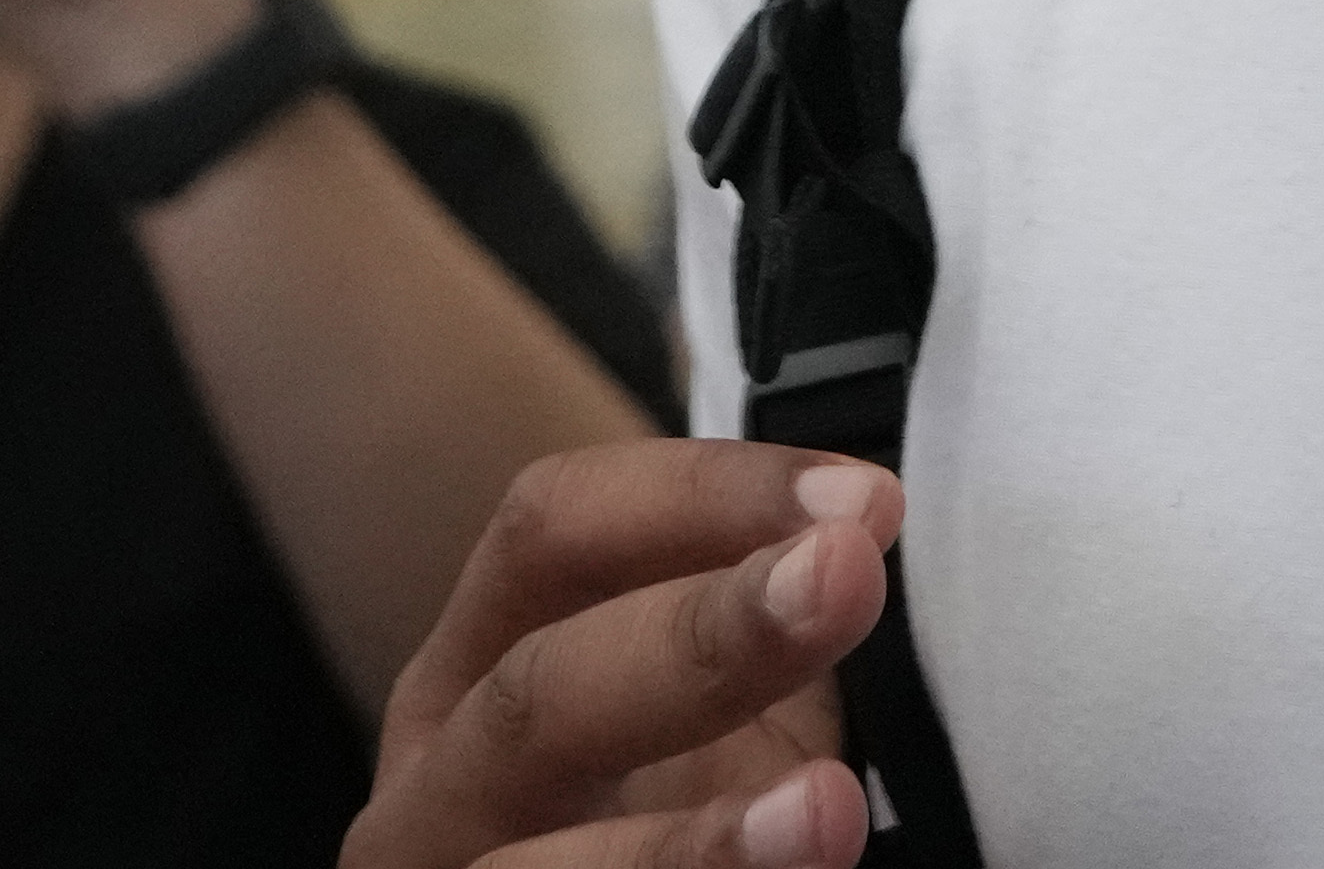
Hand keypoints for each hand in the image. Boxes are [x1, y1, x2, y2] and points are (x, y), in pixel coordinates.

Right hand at [343, 442, 899, 868]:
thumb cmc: (663, 807)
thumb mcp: (696, 708)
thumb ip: (759, 640)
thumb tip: (881, 559)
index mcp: (476, 665)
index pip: (553, 529)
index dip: (705, 491)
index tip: (861, 501)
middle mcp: (442, 779)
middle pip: (540, 689)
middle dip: (702, 635)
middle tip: (844, 584)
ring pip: (539, 868)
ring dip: (694, 842)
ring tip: (826, 812)